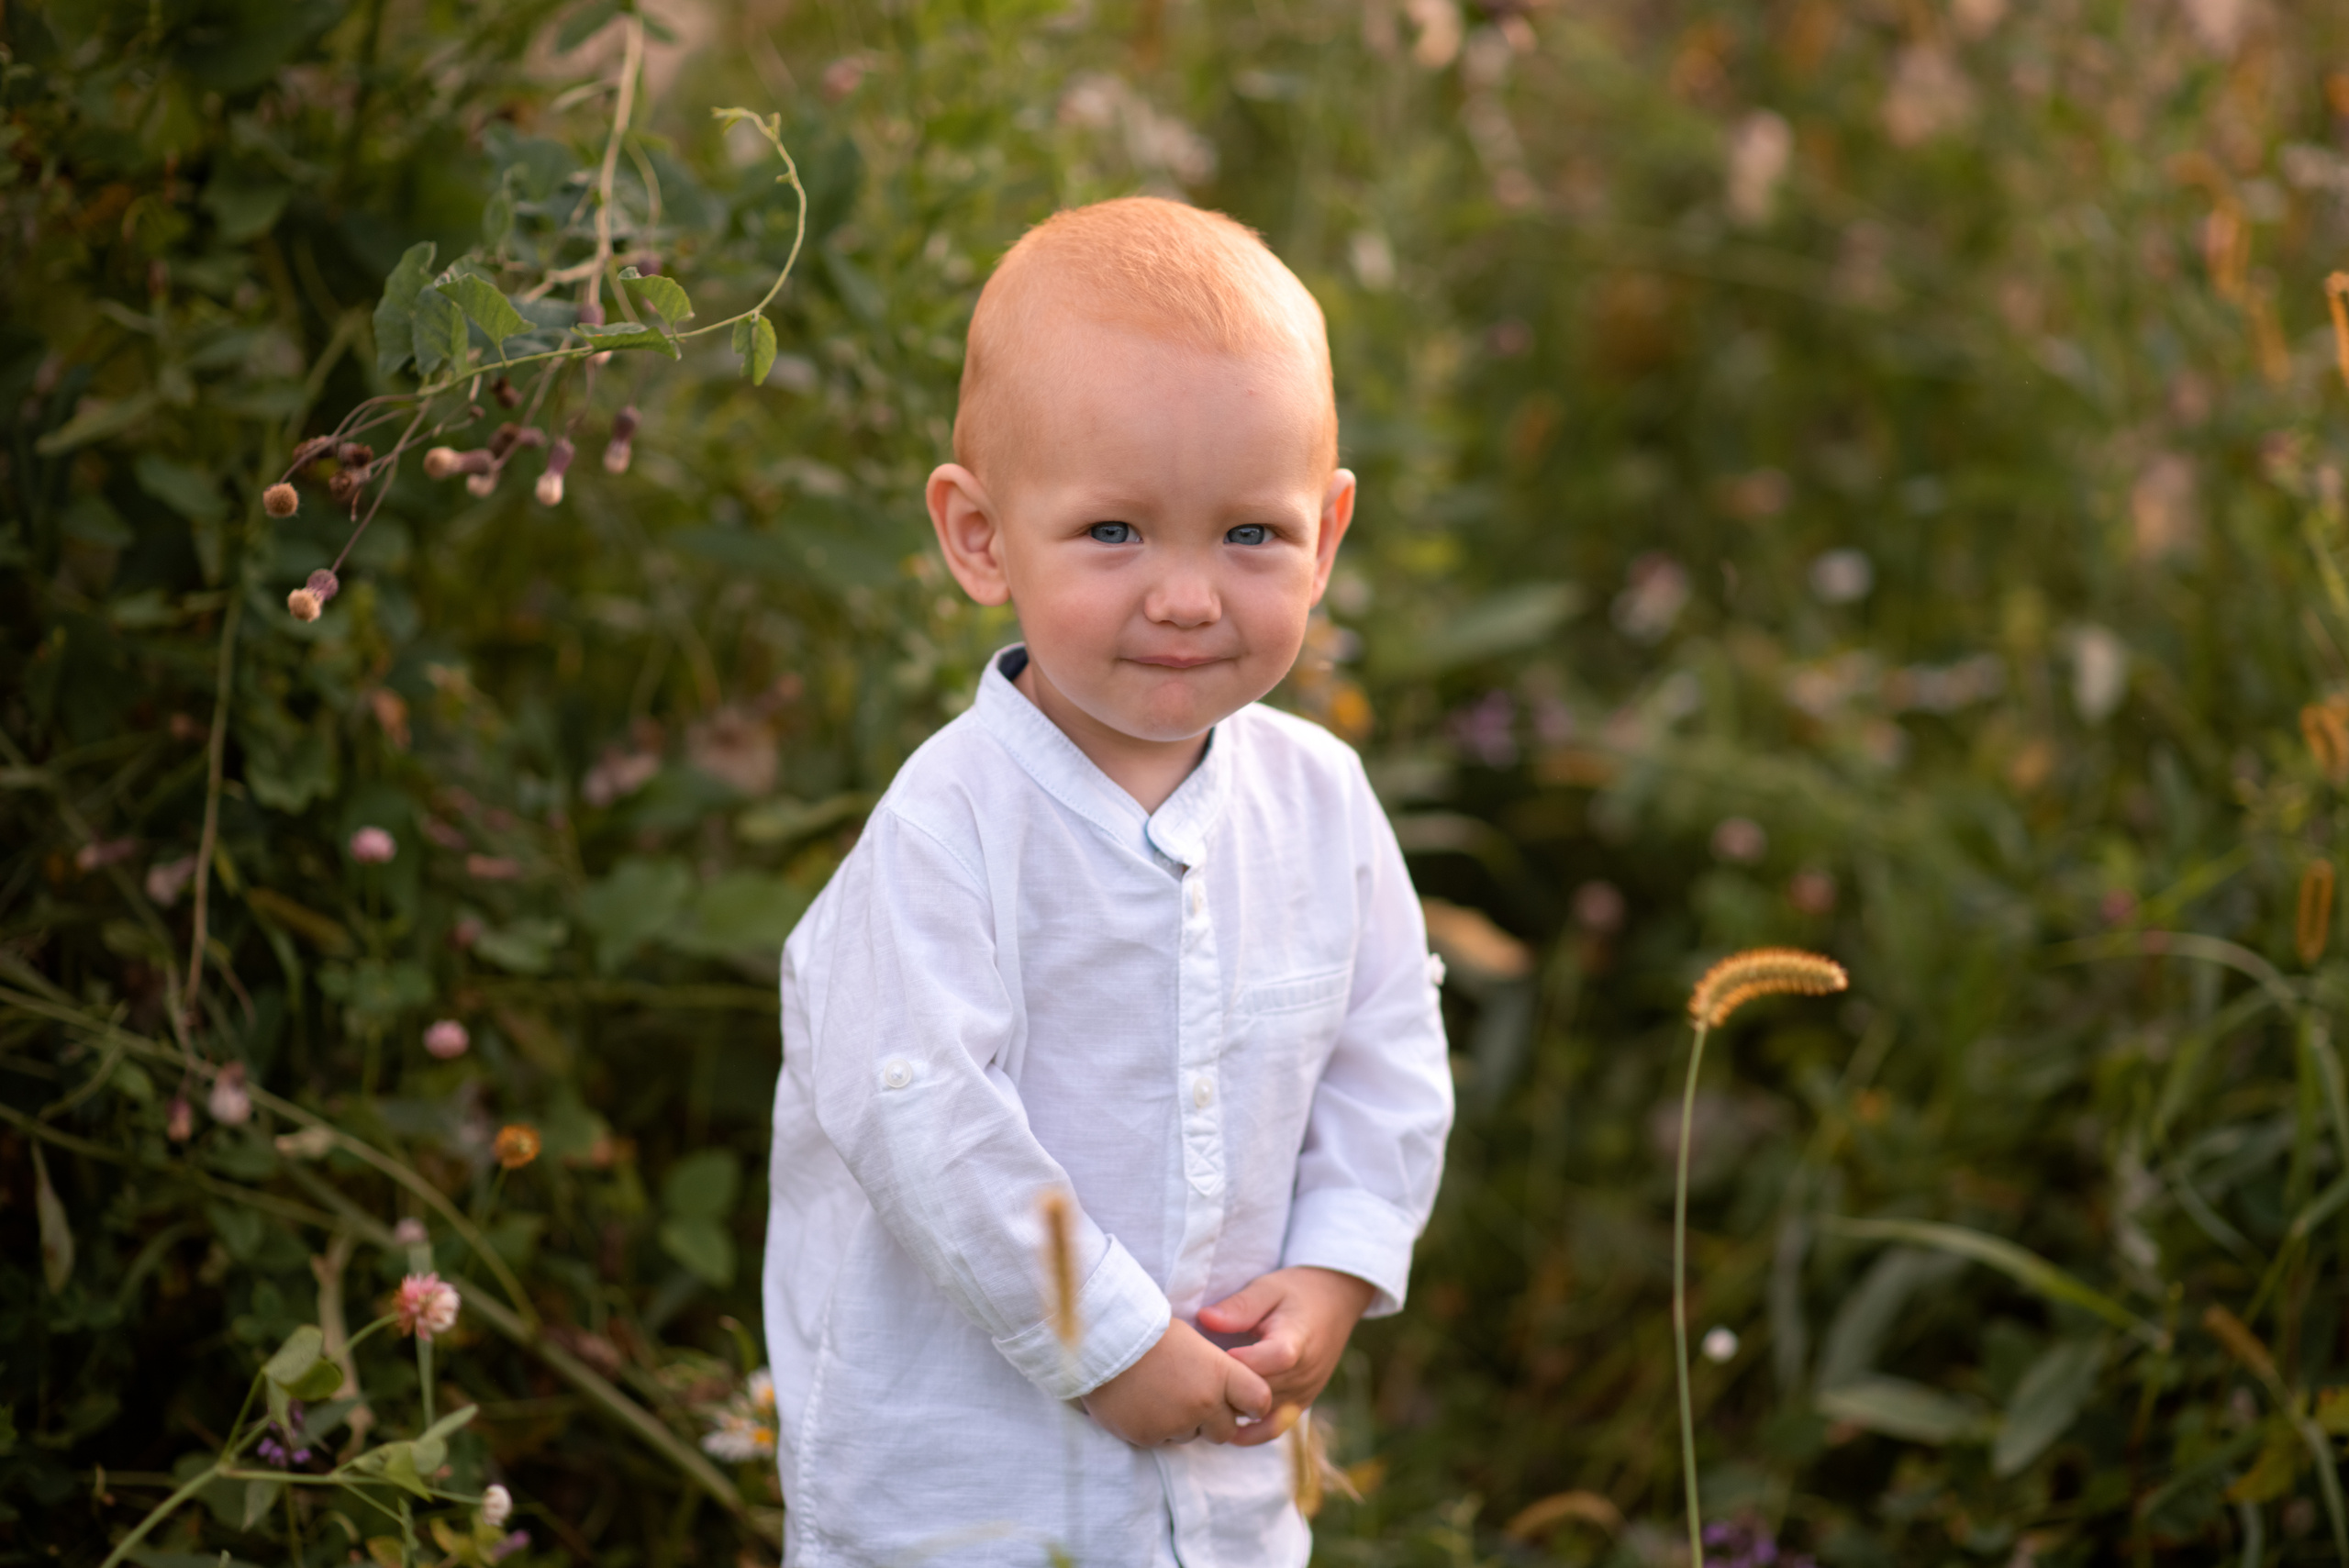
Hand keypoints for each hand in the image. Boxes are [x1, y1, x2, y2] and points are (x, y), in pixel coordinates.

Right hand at [1081, 1317, 1273, 1446]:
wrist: (1103, 1338)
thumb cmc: (1151, 1331)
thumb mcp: (1195, 1341)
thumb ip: (1217, 1371)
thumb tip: (1232, 1393)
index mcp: (1220, 1374)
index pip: (1259, 1401)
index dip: (1254, 1403)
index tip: (1245, 1402)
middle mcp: (1203, 1403)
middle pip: (1226, 1430)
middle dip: (1215, 1419)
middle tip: (1194, 1396)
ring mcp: (1175, 1423)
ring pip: (1192, 1436)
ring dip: (1184, 1423)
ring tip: (1161, 1393)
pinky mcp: (1147, 1437)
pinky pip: (1161, 1441)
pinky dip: (1155, 1427)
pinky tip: (1141, 1402)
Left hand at [1195, 1266, 1375, 1446]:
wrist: (1336, 1303)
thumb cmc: (1297, 1292)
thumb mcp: (1268, 1288)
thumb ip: (1240, 1306)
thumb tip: (1205, 1319)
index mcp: (1295, 1340)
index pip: (1271, 1360)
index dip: (1240, 1362)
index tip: (1210, 1358)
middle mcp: (1303, 1372)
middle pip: (1261, 1391)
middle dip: (1228, 1389)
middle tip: (1195, 1383)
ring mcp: (1304, 1392)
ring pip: (1263, 1412)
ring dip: (1234, 1409)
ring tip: (1203, 1400)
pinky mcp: (1302, 1403)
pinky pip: (1274, 1428)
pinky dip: (1250, 1432)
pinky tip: (1225, 1426)